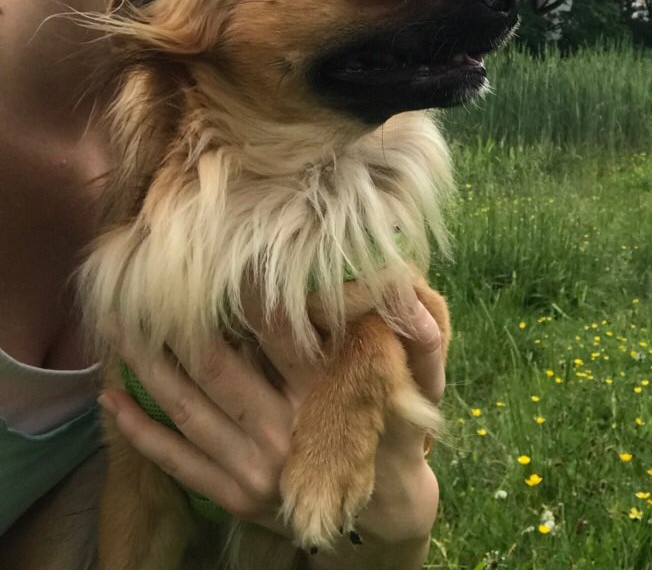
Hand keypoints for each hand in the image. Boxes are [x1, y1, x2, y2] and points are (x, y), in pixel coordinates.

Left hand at [99, 286, 443, 566]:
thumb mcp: (413, 386)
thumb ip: (416, 339)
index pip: (280, 335)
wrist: (382, 511)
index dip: (246, 298)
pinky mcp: (235, 497)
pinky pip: (177, 460)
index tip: (213, 263)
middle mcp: (285, 429)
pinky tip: (112, 404)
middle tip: (138, 289)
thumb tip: (409, 290)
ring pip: (188, 410)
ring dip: (146, 368)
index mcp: (325, 394)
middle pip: (215, 369)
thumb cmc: (392, 432)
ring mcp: (255, 468)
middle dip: (172, 327)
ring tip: (117, 331)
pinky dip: (140, 432)